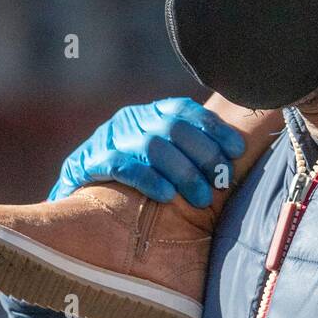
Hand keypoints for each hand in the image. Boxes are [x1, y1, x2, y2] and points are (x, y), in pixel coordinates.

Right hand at [48, 97, 245, 207]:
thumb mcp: (165, 164)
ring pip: (152, 146)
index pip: (184, 110)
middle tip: (221, 181)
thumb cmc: (135, 186)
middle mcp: (129, 120)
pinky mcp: (88, 163)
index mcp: (150, 114)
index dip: (213, 128)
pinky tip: (166, 196)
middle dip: (203, 154)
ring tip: (202, 198)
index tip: (236, 150)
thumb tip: (239, 154)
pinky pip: (122, 166)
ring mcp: (107, 139)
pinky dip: (148, 179)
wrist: (78, 208)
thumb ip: (193, 155)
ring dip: (183, 172)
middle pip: (174, 127)